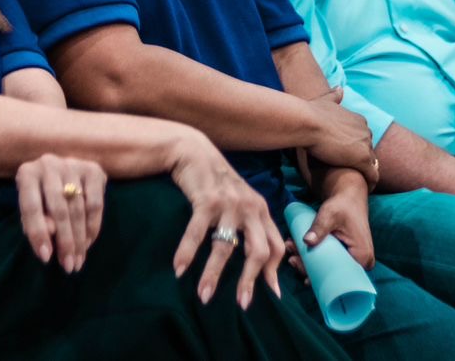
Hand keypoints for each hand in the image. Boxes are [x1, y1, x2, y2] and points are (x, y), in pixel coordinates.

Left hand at [15, 154, 107, 273]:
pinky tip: (89, 242)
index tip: (46, 258)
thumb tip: (51, 234)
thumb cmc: (39, 195)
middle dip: (65, 241)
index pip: (31, 207)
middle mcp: (49, 164)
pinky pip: (95, 204)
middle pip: (59, 209)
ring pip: (78, 208)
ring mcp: (73, 164)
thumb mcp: (31, 208)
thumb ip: (34, 221)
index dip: (38, 233)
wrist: (59, 169)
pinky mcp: (93, 169)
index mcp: (27, 173)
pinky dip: (93, 226)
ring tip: (78, 260)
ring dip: (80, 239)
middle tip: (69, 266)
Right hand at [168, 138, 285, 308]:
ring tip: (203, 297)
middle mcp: (250, 208)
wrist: (194, 150)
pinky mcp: (206, 200)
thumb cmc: (217, 183)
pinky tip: (178, 270)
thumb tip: (257, 263)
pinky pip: (196, 234)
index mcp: (261, 210)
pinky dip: (186, 254)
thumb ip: (252, 227)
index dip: (274, 272)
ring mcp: (229, 204)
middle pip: (259, 251)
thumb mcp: (242, 202)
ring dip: (213, 275)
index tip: (272, 296)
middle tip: (242, 304)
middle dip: (250, 280)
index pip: (276, 246)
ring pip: (225, 247)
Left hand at [300, 169, 375, 270]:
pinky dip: (314, 257)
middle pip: (332, 274)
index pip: (337, 274)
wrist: (350, 197)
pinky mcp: (347, 256)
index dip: (315, 274)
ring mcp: (354, 261)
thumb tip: (306, 241)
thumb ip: (319, 227)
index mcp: (362, 257)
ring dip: (308, 262)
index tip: (297, 264)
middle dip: (308, 267)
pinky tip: (298, 250)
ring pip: (328, 268)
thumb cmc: (343, 204)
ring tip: (291, 249)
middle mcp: (361, 264)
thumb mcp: (330, 214)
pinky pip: (329, 262)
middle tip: (290, 257)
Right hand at [304, 88, 377, 186]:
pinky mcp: (363, 160)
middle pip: (369, 151)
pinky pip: (373, 175)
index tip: (348, 158)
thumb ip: (334, 96)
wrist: (308, 122)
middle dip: (362, 161)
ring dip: (367, 173)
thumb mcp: (325, 101)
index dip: (356, 149)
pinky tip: (365, 189)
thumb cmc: (312, 113)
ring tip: (359, 185)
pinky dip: (371, 183)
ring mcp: (366, 146)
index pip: (363, 138)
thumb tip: (340, 88)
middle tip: (353, 174)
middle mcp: (366, 131)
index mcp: (359, 120)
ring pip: (372, 164)